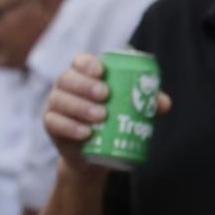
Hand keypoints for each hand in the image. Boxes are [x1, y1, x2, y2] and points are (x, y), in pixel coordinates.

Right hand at [43, 53, 171, 168]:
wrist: (99, 153)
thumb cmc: (116, 121)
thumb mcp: (133, 110)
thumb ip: (147, 102)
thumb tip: (163, 103)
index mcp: (84, 75)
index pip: (79, 61)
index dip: (87, 63)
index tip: (102, 71)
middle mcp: (65, 87)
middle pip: (66, 78)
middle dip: (85, 85)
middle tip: (106, 95)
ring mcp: (54, 105)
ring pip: (59, 100)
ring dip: (79, 106)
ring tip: (101, 116)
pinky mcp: (50, 125)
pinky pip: (53, 122)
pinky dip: (69, 126)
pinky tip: (86, 132)